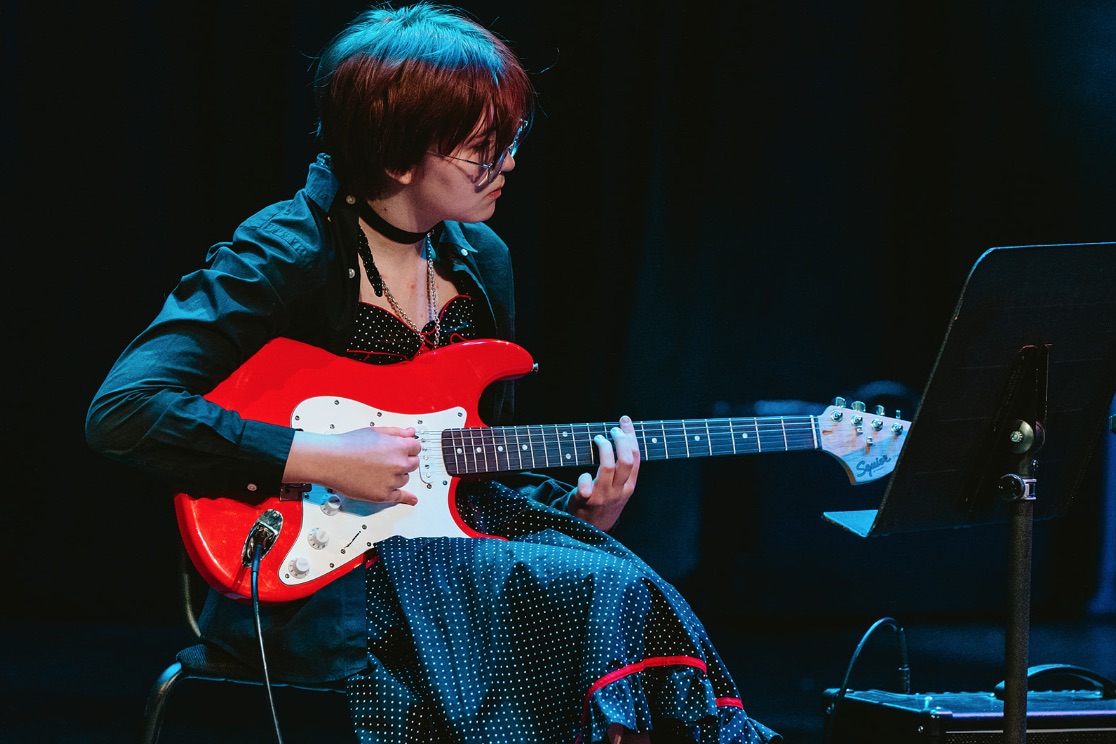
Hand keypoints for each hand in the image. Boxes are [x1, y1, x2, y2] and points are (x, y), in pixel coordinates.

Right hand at [284, 426, 421, 504]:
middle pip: (413, 464)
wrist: (330, 460)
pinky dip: (406, 498)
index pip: (416, 448)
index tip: (406, 449)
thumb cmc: (348, 445)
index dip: (409, 447)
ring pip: (404, 479)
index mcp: (399, 447)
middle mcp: (398, 465)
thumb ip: (397, 432)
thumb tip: (411, 433)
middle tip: (390, 459)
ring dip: (397, 475)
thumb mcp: (375, 431)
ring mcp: (391, 481)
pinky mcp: (382, 495)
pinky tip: (411, 499)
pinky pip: (399, 497)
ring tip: (378, 470)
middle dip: (405, 460)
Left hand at [568, 415, 639, 530]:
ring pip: (607, 467)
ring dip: (602, 448)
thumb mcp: (620, 488)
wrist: (593, 531)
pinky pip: (585, 485)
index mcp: (629, 486)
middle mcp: (618, 490)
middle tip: (611, 430)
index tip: (624, 421)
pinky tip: (583, 474)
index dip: (630, 436)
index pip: (635, 457)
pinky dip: (583, 476)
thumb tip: (620, 438)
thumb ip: (622, 469)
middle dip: (619, 440)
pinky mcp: (585, 501)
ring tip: (598, 439)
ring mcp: (602, 496)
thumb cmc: (605, 502)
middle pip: (624, 460)